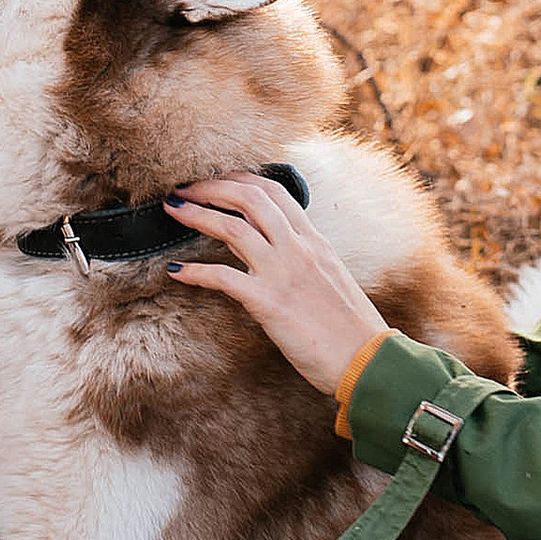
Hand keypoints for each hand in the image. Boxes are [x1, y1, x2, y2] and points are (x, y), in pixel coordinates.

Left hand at [167, 173, 389, 399]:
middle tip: (184, 188)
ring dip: (196, 214)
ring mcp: (282, 272)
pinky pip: (222, 278)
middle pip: (249, 198)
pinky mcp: (268, 302)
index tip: (216, 180)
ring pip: (231, 227)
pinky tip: (174, 271)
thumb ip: (302, 259)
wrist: (367, 360)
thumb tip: (271, 249)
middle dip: (211, 187)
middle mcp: (298, 248)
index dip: (239, 179)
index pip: (274, 192)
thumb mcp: (330, 278)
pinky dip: (194, 271)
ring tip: (173, 211)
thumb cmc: (351, 328)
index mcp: (314, 241)